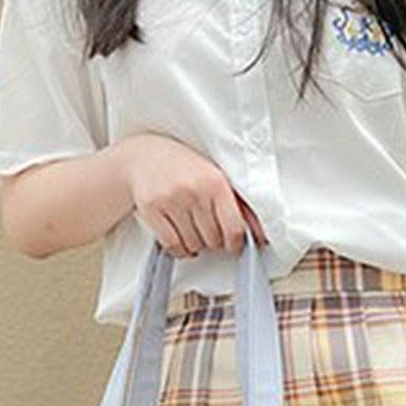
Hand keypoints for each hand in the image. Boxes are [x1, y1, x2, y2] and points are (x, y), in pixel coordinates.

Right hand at [121, 132, 266, 257]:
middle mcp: (195, 190)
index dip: (235, 243)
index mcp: (216, 182)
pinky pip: (173, 245)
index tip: (232, 244)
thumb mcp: (215, 178)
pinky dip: (179, 248)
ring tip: (191, 227)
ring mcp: (172, 200)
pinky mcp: (152, 209)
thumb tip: (261, 234)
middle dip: (213, 241)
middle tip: (206, 228)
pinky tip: (179, 235)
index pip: (234, 228)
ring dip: (195, 244)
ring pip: (193, 245)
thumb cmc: (185, 169)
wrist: (143, 156)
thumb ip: (240, 206)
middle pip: (214, 240)